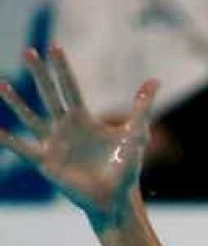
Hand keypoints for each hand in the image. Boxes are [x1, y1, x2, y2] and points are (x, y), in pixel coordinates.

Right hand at [0, 46, 157, 227]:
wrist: (116, 198)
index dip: (63, 69)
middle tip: (28, 51)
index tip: (54, 47)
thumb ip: (142, 108)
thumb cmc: (125, 168)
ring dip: (16, 101)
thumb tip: (155, 80)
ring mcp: (53, 144)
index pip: (71, 88)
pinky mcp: (46, 163)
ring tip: (1, 84)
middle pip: (50, 95)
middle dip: (40, 74)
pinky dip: (9, 140)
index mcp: (84, 119)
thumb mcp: (136, 135)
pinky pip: (23, 149)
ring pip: (31, 118)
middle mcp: (65, 128)